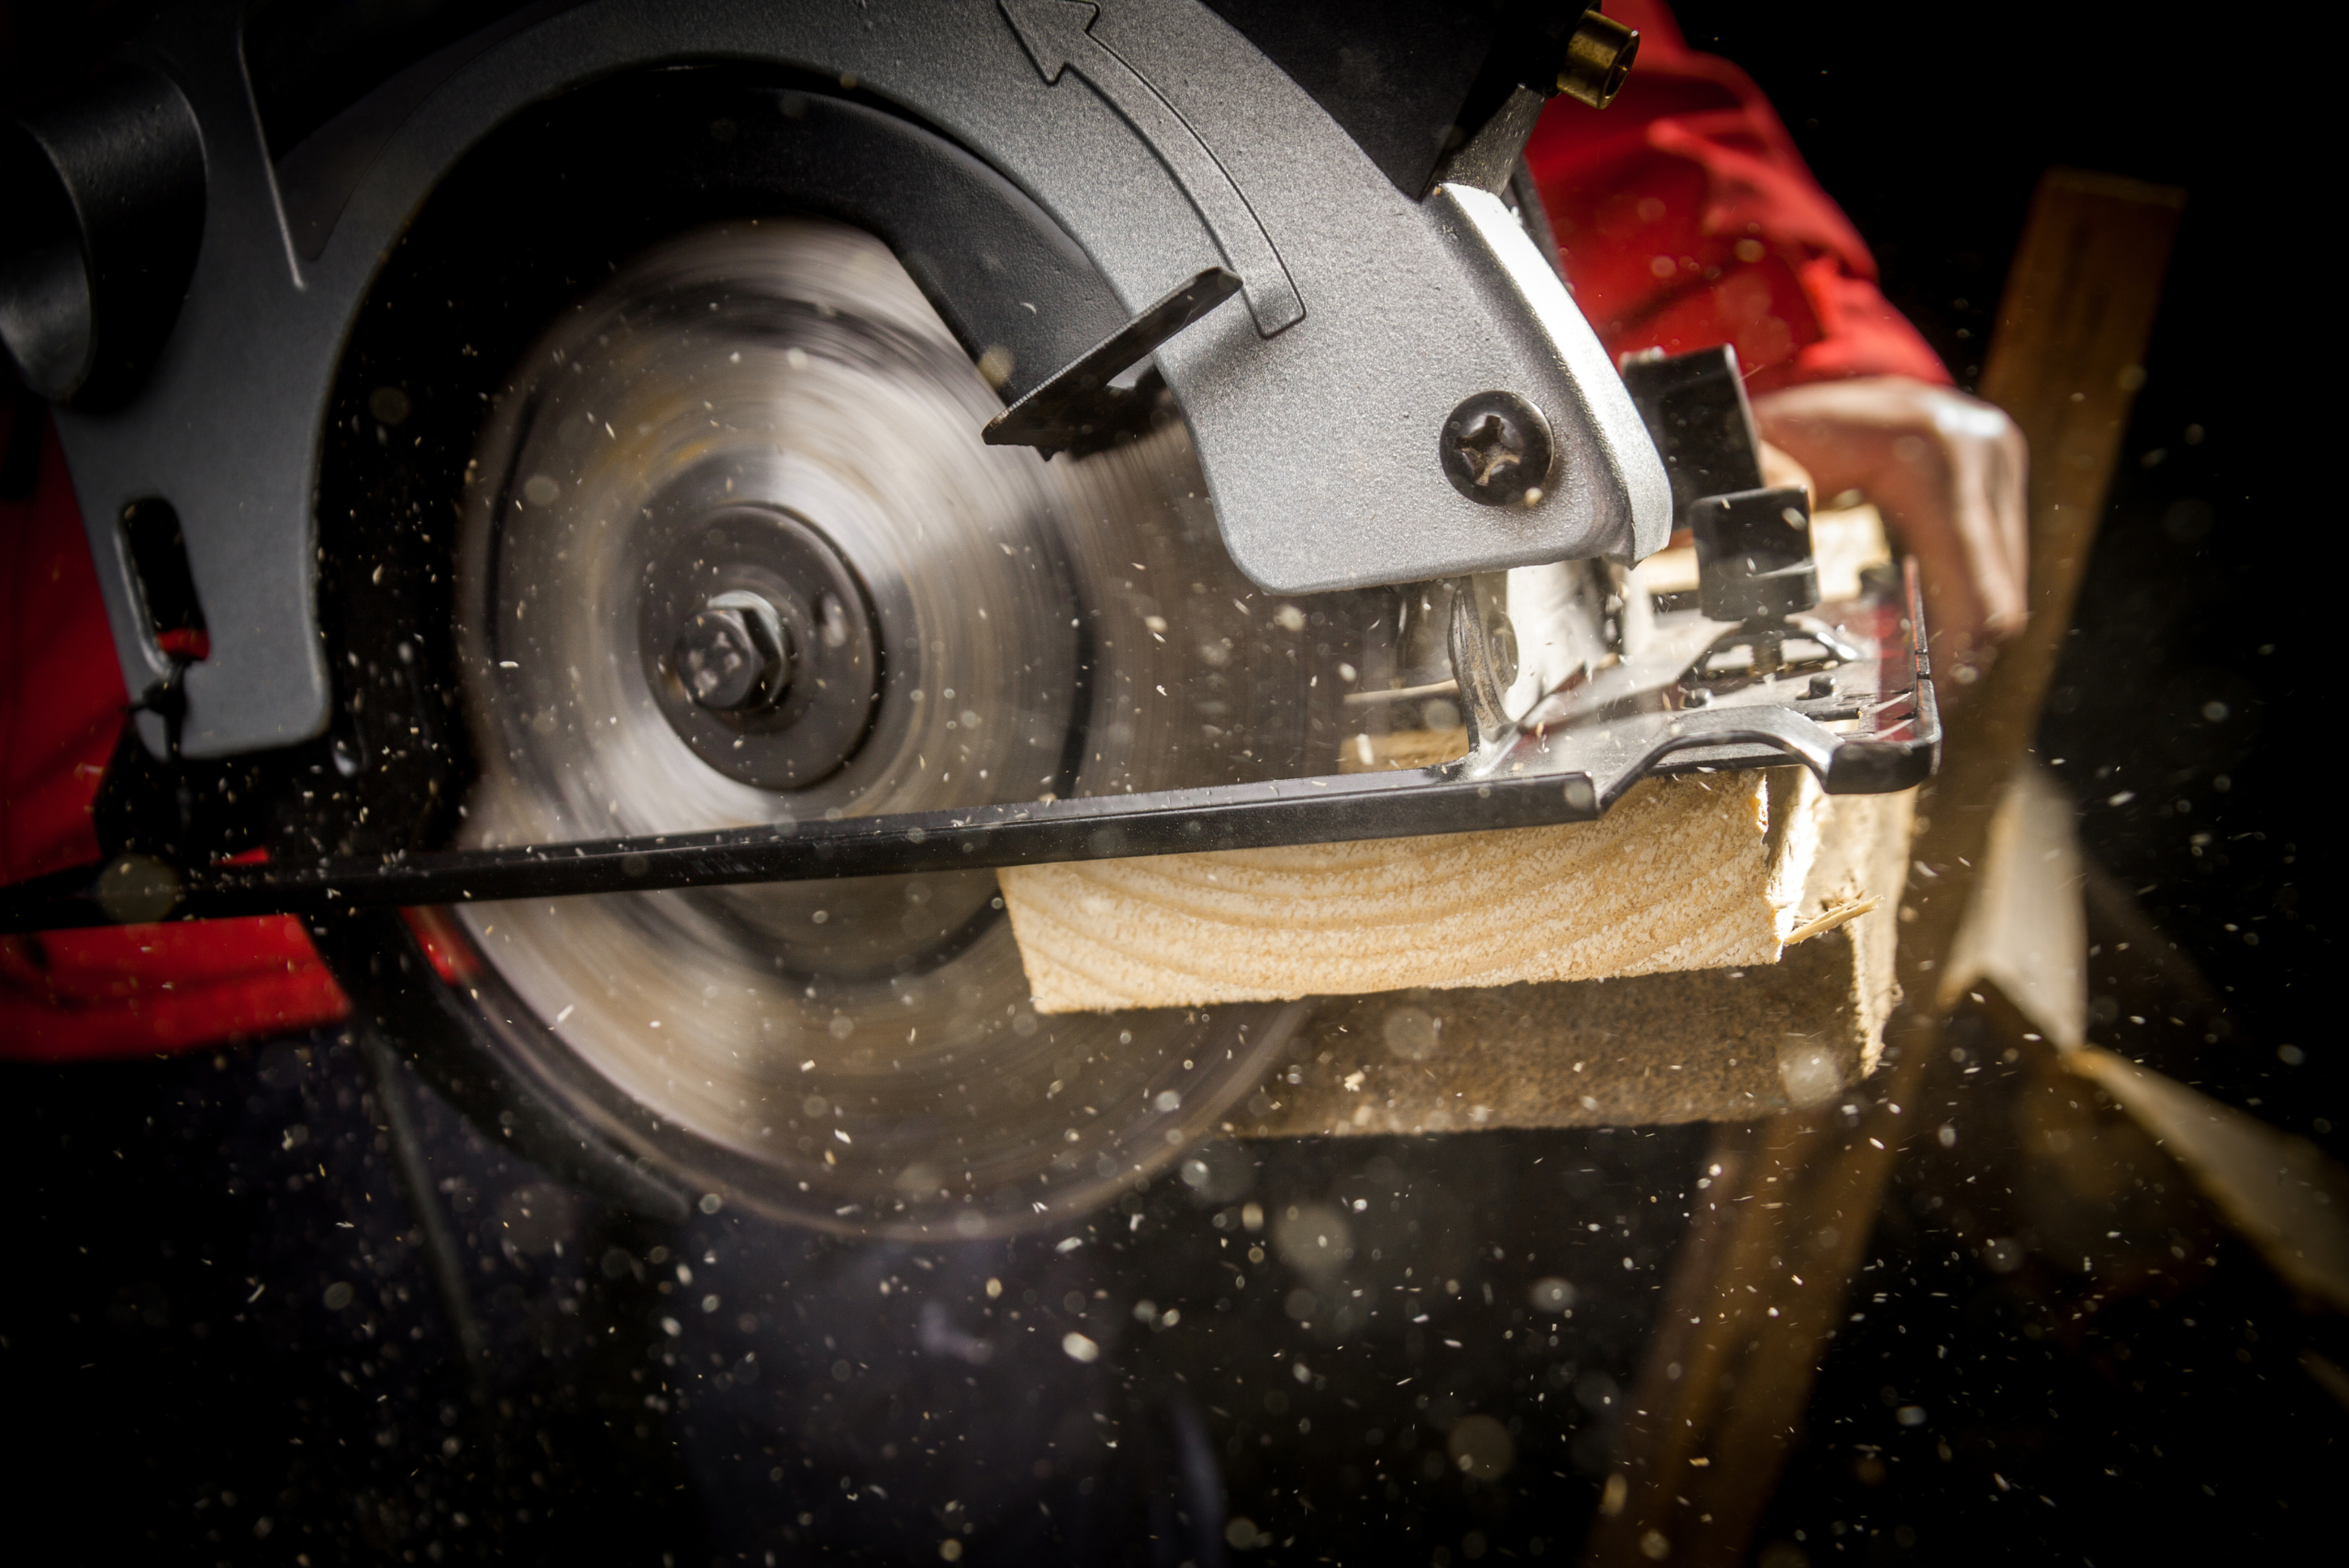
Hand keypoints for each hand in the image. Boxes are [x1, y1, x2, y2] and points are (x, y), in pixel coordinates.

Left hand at [1751, 376, 2028, 688]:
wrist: (1834, 384)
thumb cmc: (1791, 427)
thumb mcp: (1763, 452)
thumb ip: (1766, 481)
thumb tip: (1794, 513)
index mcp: (1928, 453)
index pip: (1971, 575)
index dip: (1957, 648)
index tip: (1930, 700)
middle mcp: (1981, 453)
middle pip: (2002, 587)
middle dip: (1968, 651)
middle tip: (1927, 702)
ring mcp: (2000, 462)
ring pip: (2008, 578)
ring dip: (1972, 628)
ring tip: (1928, 674)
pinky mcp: (2002, 477)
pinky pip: (1999, 559)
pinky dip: (1970, 598)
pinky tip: (1933, 630)